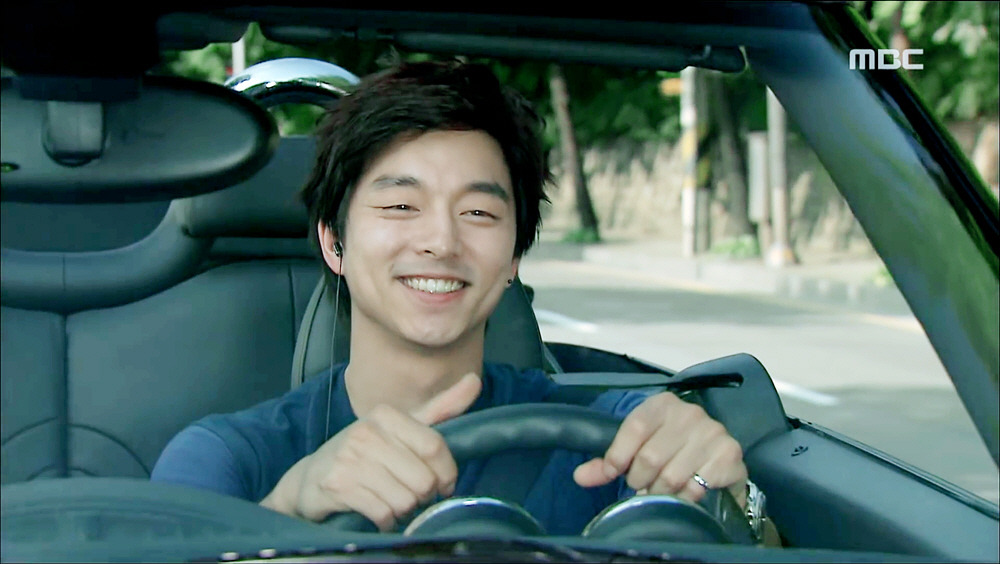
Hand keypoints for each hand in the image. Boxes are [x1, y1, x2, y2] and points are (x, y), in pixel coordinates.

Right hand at [261, 373, 481, 530]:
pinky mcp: (337, 485)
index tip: (444, 485)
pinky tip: (376, 512)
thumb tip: (475, 381)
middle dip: (422, 496)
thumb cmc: (365, 453)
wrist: (311, 478)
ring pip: (405, 500)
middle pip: (423, 479)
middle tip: (408, 493)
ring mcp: (350, 458)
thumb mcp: (401, 428)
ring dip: (402, 510)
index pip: (435, 446)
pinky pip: (383, 513)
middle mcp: (367, 431)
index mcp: (386, 414)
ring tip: (390, 500)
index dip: (447, 473)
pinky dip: (385, 521)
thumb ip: (440, 409)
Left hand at [573, 392, 747, 506]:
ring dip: (661, 493)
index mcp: (663, 404)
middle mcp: (690, 413)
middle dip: (640, 481)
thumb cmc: (673, 452)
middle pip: (650, 458)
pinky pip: (695, 487)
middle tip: (644, 487)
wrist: (719, 462)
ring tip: (662, 492)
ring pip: (671, 476)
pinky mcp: (729, 456)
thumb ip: (609, 462)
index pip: (633, 428)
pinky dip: (685, 498)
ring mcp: (713, 433)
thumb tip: (580, 476)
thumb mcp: (638, 449)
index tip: (614, 473)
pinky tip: (685, 493)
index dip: (617, 457)